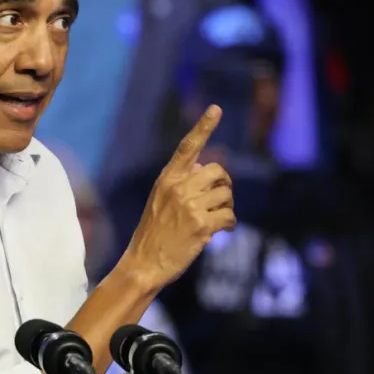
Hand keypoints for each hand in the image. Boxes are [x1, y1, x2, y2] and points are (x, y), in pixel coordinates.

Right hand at [121, 105, 235, 289]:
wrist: (143, 264)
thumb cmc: (153, 234)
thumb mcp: (159, 201)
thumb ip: (181, 183)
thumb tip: (207, 170)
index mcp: (166, 179)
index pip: (187, 147)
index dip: (203, 126)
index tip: (216, 109)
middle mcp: (178, 188)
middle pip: (218, 171)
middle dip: (224, 184)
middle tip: (219, 200)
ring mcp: (190, 207)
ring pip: (226, 194)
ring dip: (227, 207)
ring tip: (217, 219)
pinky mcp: (201, 226)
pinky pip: (229, 216)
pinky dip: (230, 224)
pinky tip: (222, 231)